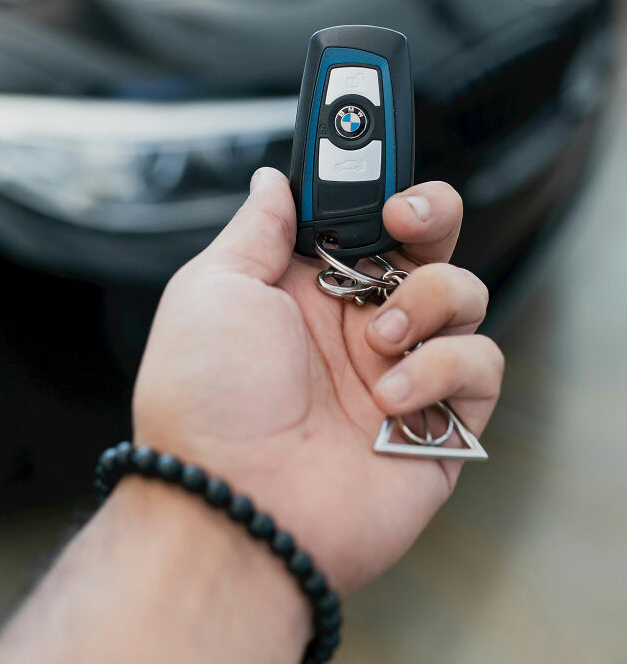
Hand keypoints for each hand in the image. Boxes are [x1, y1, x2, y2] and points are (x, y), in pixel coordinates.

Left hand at [133, 168, 503, 593]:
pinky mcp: (438, 420)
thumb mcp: (212, 289)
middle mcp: (358, 325)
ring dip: (429, 300)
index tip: (379, 187)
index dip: (382, 194)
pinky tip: (391, 398)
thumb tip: (273, 182)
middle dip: (431, 217)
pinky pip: (480, 364)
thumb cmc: (207, 399)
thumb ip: (255, 229)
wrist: (232, 505)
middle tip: (404, 224)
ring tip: (377, 340)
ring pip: (464, 295)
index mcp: (309, 290)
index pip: (366, 223)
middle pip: (427, 247)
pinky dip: (444, 367)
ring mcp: (401, 369)